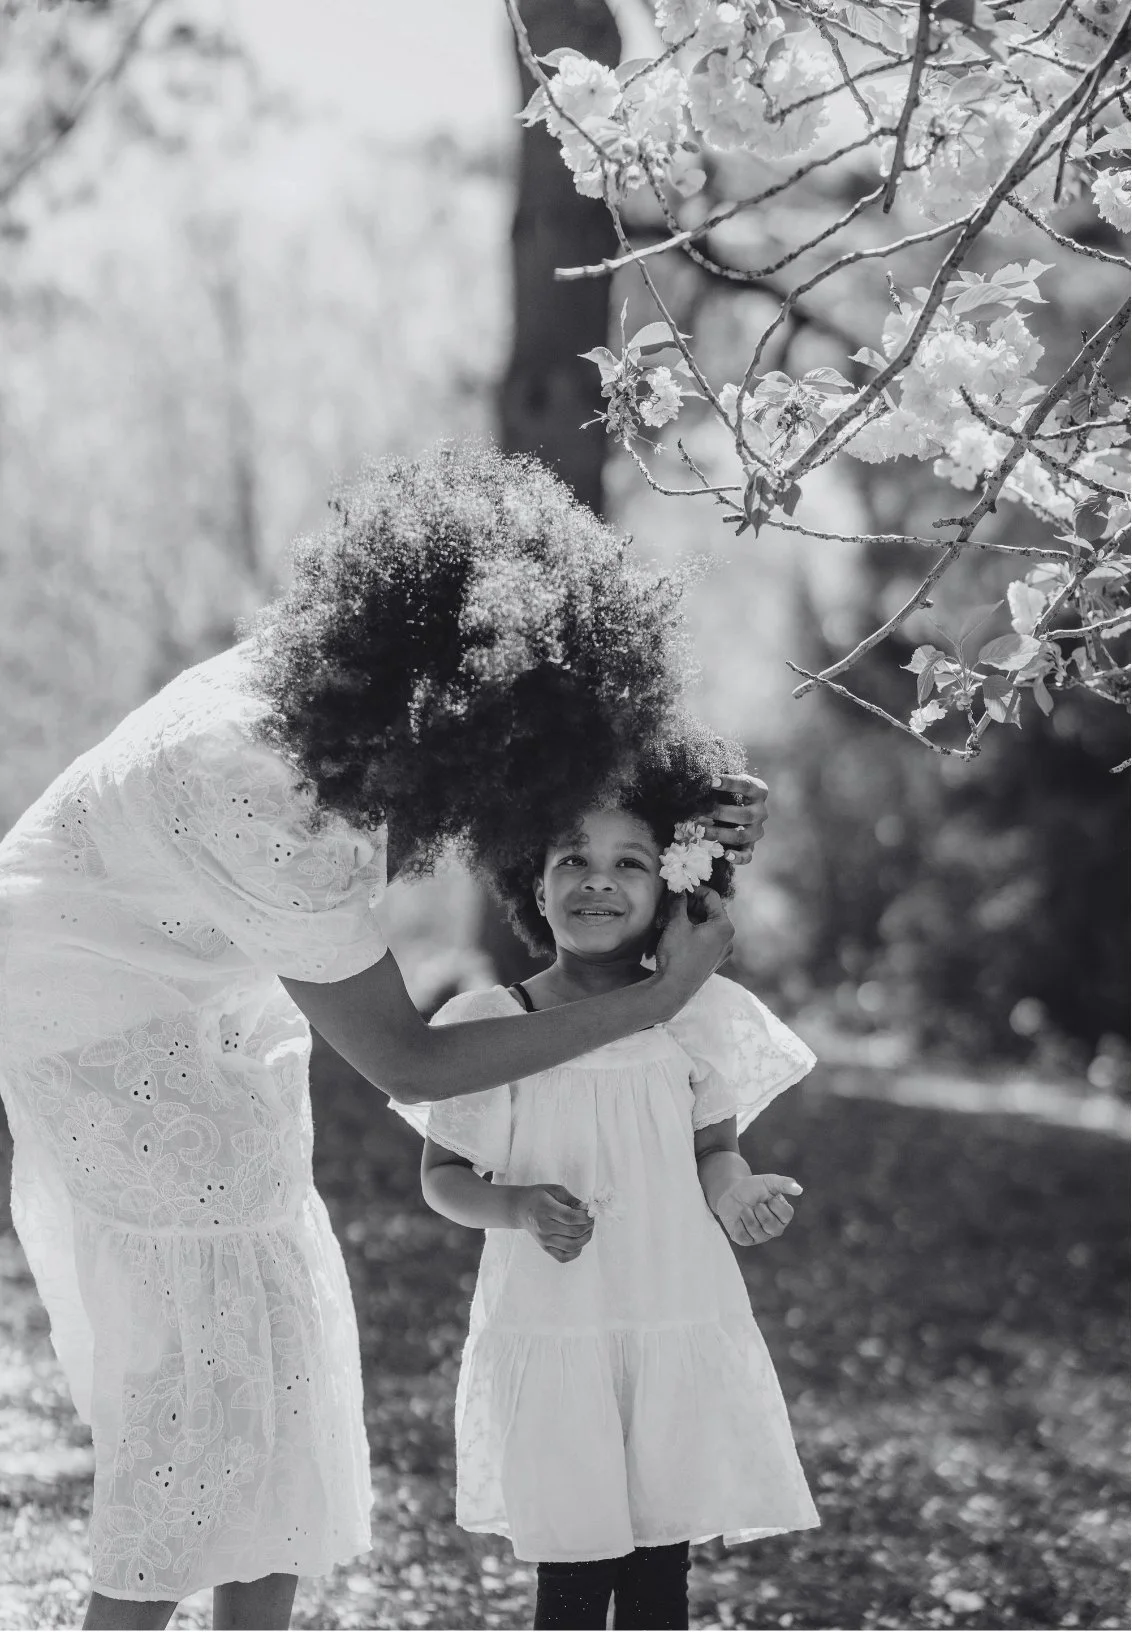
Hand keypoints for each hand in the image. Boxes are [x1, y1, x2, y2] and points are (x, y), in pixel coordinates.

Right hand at [515, 1184, 594, 1262]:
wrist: (521, 1208)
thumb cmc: (539, 1197)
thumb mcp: (554, 1190)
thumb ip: (571, 1199)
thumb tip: (586, 1209)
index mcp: (546, 1210)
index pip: (570, 1218)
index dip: (586, 1217)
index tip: (591, 1212)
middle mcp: (544, 1228)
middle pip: (574, 1232)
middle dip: (589, 1226)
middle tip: (591, 1220)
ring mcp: (544, 1240)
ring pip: (572, 1246)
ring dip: (585, 1239)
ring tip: (587, 1230)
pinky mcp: (545, 1248)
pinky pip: (563, 1257)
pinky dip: (575, 1252)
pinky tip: (578, 1241)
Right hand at [653, 889, 734, 1011]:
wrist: (672, 990)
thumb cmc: (677, 955)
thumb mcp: (676, 924)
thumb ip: (678, 902)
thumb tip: (677, 889)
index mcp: (724, 927)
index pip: (712, 896)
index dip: (694, 889)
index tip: (678, 888)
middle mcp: (728, 939)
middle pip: (711, 911)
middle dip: (692, 904)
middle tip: (673, 901)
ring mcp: (722, 952)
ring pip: (708, 925)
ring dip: (691, 917)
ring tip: (672, 916)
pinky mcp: (713, 961)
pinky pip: (706, 939)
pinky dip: (694, 931)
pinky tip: (678, 932)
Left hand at [698, 772, 768, 865]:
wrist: (737, 808)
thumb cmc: (729, 791)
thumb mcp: (728, 783)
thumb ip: (718, 781)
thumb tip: (698, 777)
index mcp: (759, 791)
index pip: (746, 786)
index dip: (730, 783)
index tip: (711, 781)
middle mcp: (761, 811)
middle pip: (744, 814)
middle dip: (719, 813)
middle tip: (699, 811)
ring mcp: (757, 830)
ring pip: (741, 835)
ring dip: (719, 834)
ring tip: (700, 831)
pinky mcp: (751, 846)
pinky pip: (747, 855)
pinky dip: (737, 857)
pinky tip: (725, 855)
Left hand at [716, 1173, 800, 1247]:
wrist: (731, 1191)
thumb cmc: (753, 1187)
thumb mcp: (769, 1182)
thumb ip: (784, 1183)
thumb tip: (799, 1189)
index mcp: (783, 1216)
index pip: (787, 1215)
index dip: (775, 1204)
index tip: (768, 1197)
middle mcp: (774, 1229)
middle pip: (772, 1225)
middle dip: (760, 1210)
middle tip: (756, 1204)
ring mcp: (760, 1236)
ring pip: (756, 1231)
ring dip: (748, 1215)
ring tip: (745, 1209)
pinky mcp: (745, 1240)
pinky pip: (743, 1236)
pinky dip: (738, 1223)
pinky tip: (739, 1218)